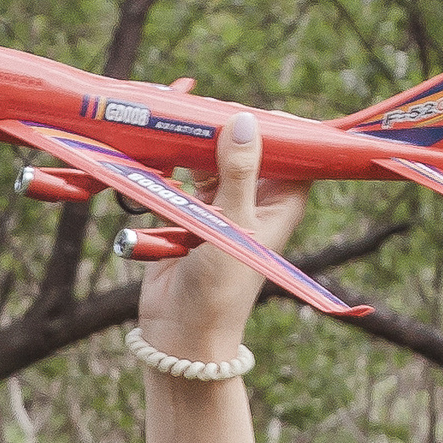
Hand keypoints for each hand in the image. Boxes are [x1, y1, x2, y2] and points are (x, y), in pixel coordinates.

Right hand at [137, 113, 313, 361]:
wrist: (180, 335)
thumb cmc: (219, 289)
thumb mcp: (233, 226)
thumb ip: (237, 172)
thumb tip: (243, 120)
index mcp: (282, 200)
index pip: (289, 145)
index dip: (271, 122)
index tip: (242, 107)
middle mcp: (254, 198)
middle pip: (244, 145)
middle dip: (222, 126)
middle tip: (198, 108)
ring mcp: (220, 205)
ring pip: (209, 157)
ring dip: (191, 142)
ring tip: (171, 121)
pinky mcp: (186, 213)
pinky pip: (178, 176)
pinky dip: (167, 163)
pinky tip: (153, 146)